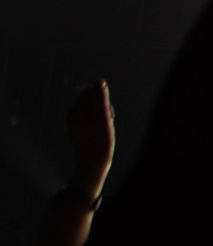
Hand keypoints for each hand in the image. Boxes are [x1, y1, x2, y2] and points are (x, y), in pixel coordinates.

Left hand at [65, 79, 114, 194]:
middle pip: (93, 99)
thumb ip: (102, 99)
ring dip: (104, 113)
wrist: (93, 164)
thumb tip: (101, 81)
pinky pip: (93, 117)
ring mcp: (75, 122)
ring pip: (95, 108)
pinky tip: (103, 130)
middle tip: (107, 122)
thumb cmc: (100, 142)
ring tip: (106, 127)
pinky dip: (101, 120)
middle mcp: (72, 115)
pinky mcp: (80, 128)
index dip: (104, 99)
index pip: (92, 91)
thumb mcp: (104, 118)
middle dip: (104, 106)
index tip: (107, 114)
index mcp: (74, 111)